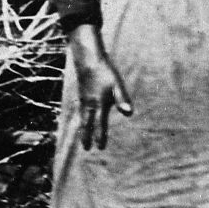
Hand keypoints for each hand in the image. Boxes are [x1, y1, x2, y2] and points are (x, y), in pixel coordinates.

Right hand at [67, 24, 132, 149]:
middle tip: (85, 148)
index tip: (100, 148)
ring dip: (82, 128)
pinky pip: (79, 111)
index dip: (100, 137)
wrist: (88, 59)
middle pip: (86, 124)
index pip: (99, 125)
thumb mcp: (117, 85)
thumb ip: (122, 100)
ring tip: (82, 137)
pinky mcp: (81, 94)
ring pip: (81, 118)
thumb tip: (129, 113)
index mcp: (98, 105)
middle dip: (86, 136)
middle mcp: (89, 104)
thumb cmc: (105, 72)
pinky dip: (80, 118)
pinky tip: (82, 117)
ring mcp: (83, 99)